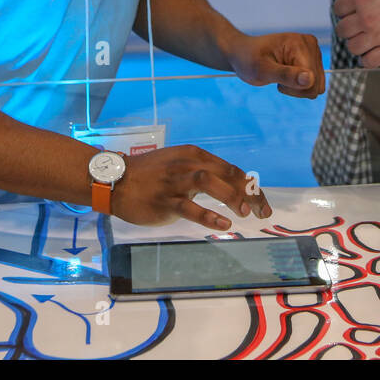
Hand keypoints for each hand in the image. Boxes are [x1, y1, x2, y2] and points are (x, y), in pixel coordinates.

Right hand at [112, 145, 272, 229]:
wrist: (117, 180)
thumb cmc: (151, 175)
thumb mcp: (180, 166)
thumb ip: (203, 173)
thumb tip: (231, 188)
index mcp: (195, 155)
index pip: (231, 169)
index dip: (250, 186)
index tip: (262, 202)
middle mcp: (188, 164)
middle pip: (227, 174)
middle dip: (249, 193)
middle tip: (262, 212)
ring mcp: (176, 182)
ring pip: (209, 183)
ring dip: (231, 196)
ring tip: (244, 213)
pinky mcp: (165, 200)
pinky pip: (190, 207)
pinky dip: (209, 215)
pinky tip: (223, 224)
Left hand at [226, 31, 324, 97]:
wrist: (244, 53)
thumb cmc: (248, 59)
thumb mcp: (262, 70)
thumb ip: (286, 75)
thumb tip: (310, 79)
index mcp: (300, 44)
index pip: (312, 81)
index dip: (293, 88)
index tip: (275, 77)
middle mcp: (311, 44)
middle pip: (316, 85)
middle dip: (296, 88)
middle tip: (276, 76)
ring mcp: (313, 51)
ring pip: (316, 86)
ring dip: (297, 87)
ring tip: (280, 75)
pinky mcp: (312, 59)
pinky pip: (314, 83)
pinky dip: (299, 85)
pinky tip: (286, 75)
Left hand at [333, 0, 379, 66]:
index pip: (339, 8)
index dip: (344, 7)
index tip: (350, 8)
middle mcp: (368, 19)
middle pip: (343, 29)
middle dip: (347, 25)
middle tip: (356, 23)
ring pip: (354, 47)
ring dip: (355, 42)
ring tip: (363, 38)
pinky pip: (370, 61)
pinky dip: (367, 59)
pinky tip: (371, 52)